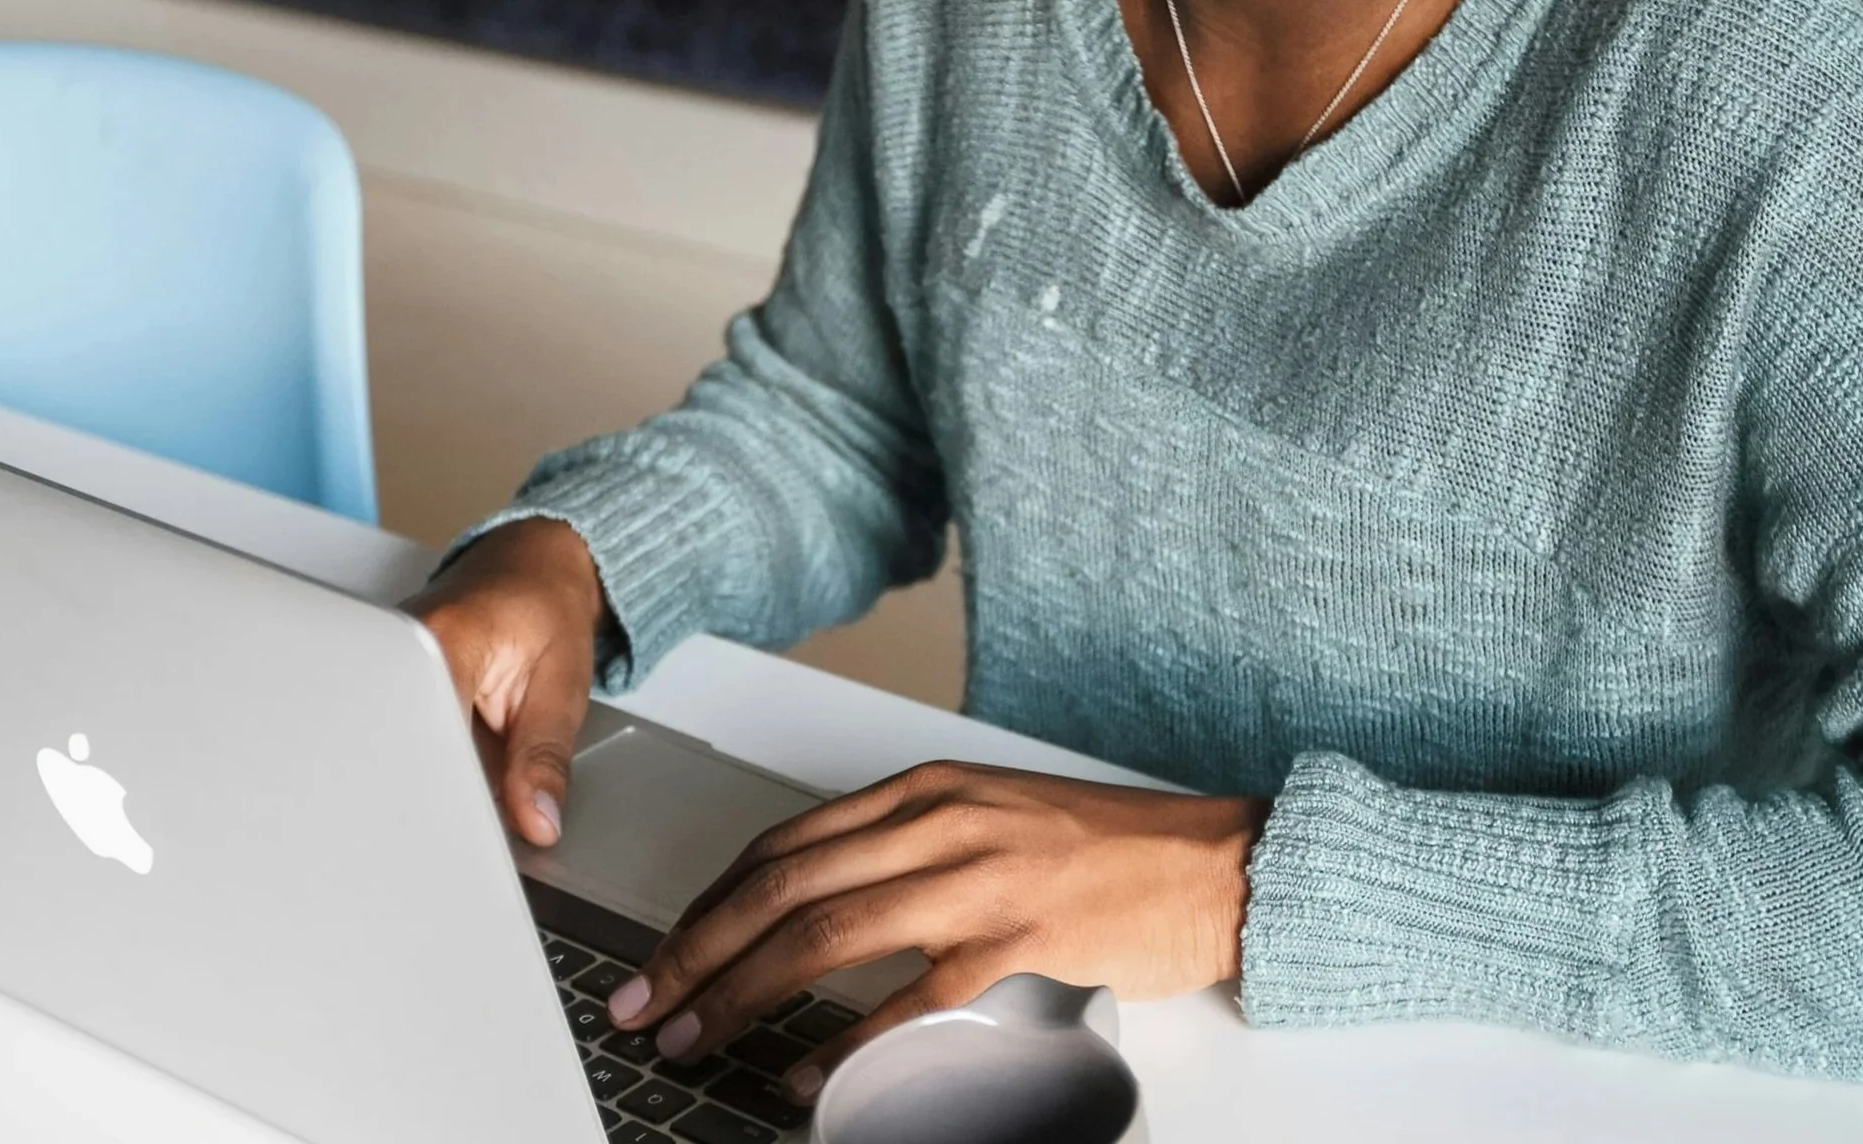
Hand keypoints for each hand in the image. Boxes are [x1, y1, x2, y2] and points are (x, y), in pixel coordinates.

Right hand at [403, 518, 604, 847]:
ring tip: (452, 789)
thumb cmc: (549, 607)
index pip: (425, 734)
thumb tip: (537, 821)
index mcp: (444, 638)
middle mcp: (396, 644)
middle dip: (429, 796)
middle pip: (393, 746)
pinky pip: (394, 731)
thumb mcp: (563, 684)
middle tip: (458, 826)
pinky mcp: (380, 675)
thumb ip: (545, 756)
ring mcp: (380, 658)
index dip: (446, 794)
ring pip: (389, 744)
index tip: (466, 833)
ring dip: (423, 777)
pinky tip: (441, 768)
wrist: (533, 565)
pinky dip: (420, 759)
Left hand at [605, 761, 1269, 1101]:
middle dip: (698, 948)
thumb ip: (907, 850)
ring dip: (745, 990)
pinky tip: (804, 1072)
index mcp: (926, 789)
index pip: (784, 842)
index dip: (710, 902)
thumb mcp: (991, 822)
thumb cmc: (1109, 851)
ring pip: (826, 930)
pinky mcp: (1022, 934)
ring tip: (697, 1036)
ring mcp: (981, 874)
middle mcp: (941, 819)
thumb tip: (812, 908)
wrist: (1215, 862)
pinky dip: (846, 1039)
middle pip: (784, 883)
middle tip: (647, 1002)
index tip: (666, 953)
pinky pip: (912, 992)